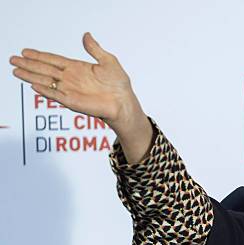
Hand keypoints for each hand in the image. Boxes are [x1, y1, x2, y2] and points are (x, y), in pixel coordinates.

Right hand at [9, 32, 143, 132]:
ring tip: (16, 70)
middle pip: (45, 69)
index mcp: (77, 68)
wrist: (124, 103)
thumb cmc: (119, 85)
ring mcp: (70, 90)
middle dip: (29, 64)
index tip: (25, 51)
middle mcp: (71, 78)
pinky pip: (55, 95)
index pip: (54, 60)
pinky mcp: (72, 101)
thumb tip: (86, 35)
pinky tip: (33, 84)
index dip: (39, 56)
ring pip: (46, 81)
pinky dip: (45, 90)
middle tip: (12, 59)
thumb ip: (95, 49)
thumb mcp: (108, 61)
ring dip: (31, 76)